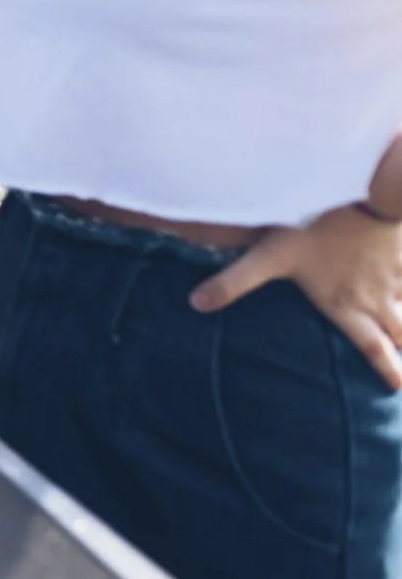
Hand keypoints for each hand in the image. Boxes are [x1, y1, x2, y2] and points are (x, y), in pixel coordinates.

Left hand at [191, 205, 401, 389]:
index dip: (386, 370)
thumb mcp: (268, 255)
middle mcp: (376, 297)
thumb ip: (233, 281)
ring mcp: (395, 276)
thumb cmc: (315, 226)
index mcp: (346, 305)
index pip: (371, 347)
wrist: (365, 191)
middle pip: (400, 335)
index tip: (396, 388)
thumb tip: (196, 304)